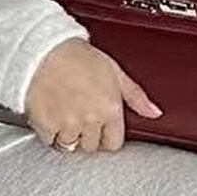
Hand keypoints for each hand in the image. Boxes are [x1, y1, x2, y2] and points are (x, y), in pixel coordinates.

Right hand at [24, 37, 161, 151]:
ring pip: (70, 145)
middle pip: (91, 146)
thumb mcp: (114, 71)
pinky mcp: (46, 125)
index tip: (99, 127)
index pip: (113, 143)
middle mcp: (90, 120)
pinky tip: (50, 113)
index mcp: (110, 109)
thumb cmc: (77, 56)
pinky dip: (48, 131)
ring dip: (67, 134)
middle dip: (86, 134)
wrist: (43, 49)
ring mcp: (67, 124)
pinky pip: (49, 140)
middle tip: (79, 115)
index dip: (106, 136)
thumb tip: (154, 112)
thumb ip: (136, 96)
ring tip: (63, 112)